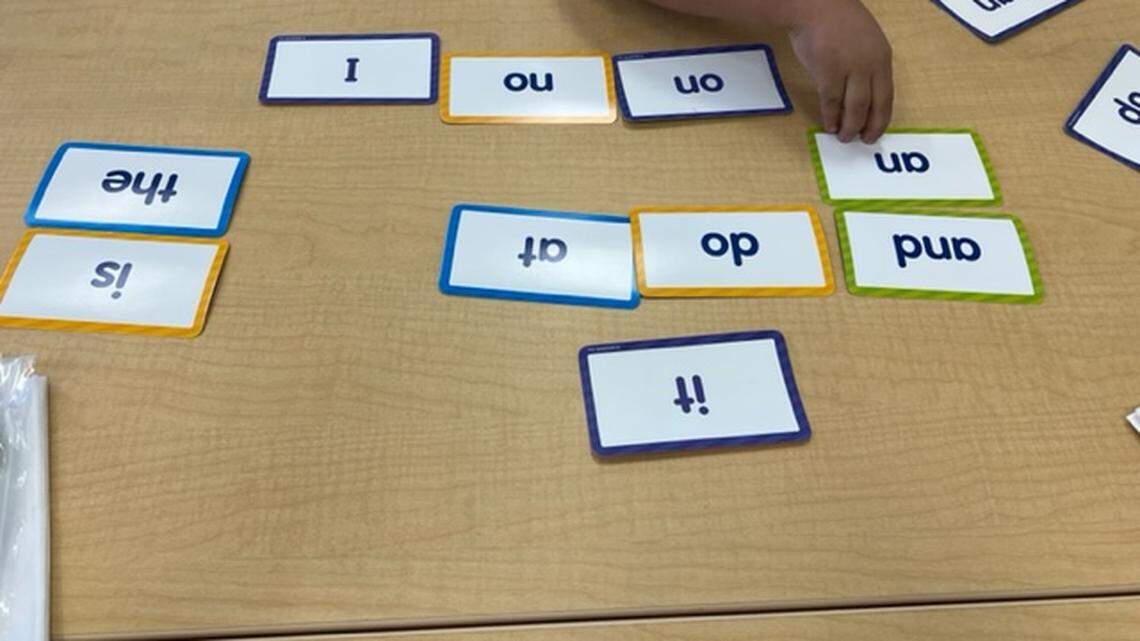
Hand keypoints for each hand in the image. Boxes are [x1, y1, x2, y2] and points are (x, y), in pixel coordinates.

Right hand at [787, 0, 893, 142]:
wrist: (815, 7)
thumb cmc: (837, 22)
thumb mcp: (865, 41)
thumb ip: (868, 65)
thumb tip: (863, 94)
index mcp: (882, 58)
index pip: (887, 97)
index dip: (880, 119)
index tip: (874, 133)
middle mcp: (870, 65)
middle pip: (872, 106)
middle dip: (866, 128)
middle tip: (859, 140)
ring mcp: (850, 69)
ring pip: (854, 108)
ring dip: (848, 126)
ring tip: (842, 136)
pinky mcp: (828, 73)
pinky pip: (831, 102)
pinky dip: (830, 117)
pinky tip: (828, 124)